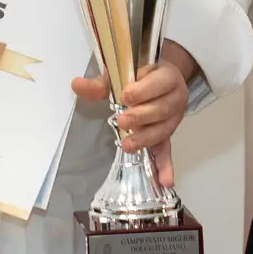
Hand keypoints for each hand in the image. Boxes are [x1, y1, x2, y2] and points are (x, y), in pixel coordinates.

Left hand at [73, 41, 193, 188]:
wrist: (160, 78)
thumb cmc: (141, 75)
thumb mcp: (122, 72)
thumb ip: (101, 82)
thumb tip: (77, 85)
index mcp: (167, 76)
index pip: (160, 82)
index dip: (144, 90)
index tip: (126, 95)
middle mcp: (175, 98)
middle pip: (162, 109)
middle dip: (142, 116)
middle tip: (123, 121)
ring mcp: (173, 118)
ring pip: (163, 130)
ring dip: (146, 139)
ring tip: (128, 144)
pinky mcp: (168, 135)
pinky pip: (167, 151)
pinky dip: (166, 166)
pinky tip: (165, 181)